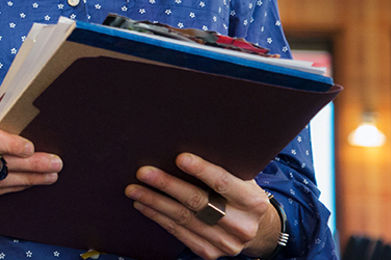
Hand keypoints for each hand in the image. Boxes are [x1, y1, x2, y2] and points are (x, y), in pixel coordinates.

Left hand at [125, 152, 280, 258]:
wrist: (256, 230)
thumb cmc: (240, 194)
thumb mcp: (242, 178)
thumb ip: (223, 165)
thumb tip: (187, 141)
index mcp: (252, 201)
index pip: (223, 183)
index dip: (201, 170)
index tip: (179, 158)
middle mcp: (241, 225)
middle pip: (198, 202)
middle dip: (167, 185)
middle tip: (143, 172)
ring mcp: (226, 242)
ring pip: (183, 219)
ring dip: (154, 202)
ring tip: (134, 189)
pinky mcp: (210, 252)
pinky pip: (179, 233)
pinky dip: (158, 217)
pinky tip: (143, 205)